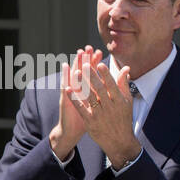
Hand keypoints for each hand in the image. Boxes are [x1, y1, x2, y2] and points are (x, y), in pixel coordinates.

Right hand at [49, 45, 98, 159]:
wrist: (71, 132)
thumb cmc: (86, 119)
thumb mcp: (97, 106)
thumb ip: (104, 95)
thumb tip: (114, 86)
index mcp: (86, 91)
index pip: (91, 74)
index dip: (94, 63)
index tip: (99, 52)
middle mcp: (77, 91)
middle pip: (81, 72)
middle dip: (85, 60)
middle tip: (87, 48)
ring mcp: (70, 94)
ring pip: (73, 76)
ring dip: (75, 64)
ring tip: (78, 54)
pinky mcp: (65, 99)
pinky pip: (66, 86)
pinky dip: (66, 77)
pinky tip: (66, 68)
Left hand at [70, 55, 139, 168]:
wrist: (119, 141)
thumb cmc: (123, 118)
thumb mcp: (127, 102)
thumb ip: (124, 85)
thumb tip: (125, 68)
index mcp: (120, 101)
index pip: (112, 85)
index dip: (106, 74)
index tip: (100, 64)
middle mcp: (110, 107)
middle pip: (99, 89)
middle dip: (92, 76)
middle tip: (85, 64)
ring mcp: (99, 114)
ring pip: (89, 97)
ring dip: (81, 85)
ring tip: (75, 73)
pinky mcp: (90, 121)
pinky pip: (81, 108)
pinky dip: (74, 99)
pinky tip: (68, 90)